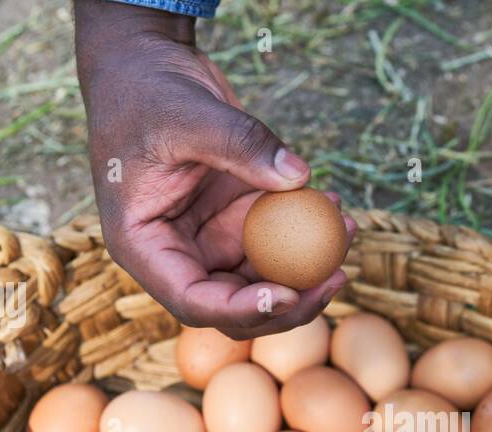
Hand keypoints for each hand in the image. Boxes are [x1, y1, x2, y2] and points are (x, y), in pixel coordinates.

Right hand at [74, 1, 352, 338]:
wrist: (146, 61)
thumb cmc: (147, 87)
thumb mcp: (188, 114)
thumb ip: (240, 145)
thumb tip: (300, 179)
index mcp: (144, 246)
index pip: (193, 301)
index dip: (243, 309)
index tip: (289, 293)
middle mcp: (176, 253)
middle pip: (235, 304)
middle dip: (291, 300)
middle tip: (336, 276)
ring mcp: (207, 239)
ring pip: (262, 277)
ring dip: (308, 266)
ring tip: (347, 227)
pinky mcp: (234, 219)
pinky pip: (275, 240)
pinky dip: (306, 231)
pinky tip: (336, 206)